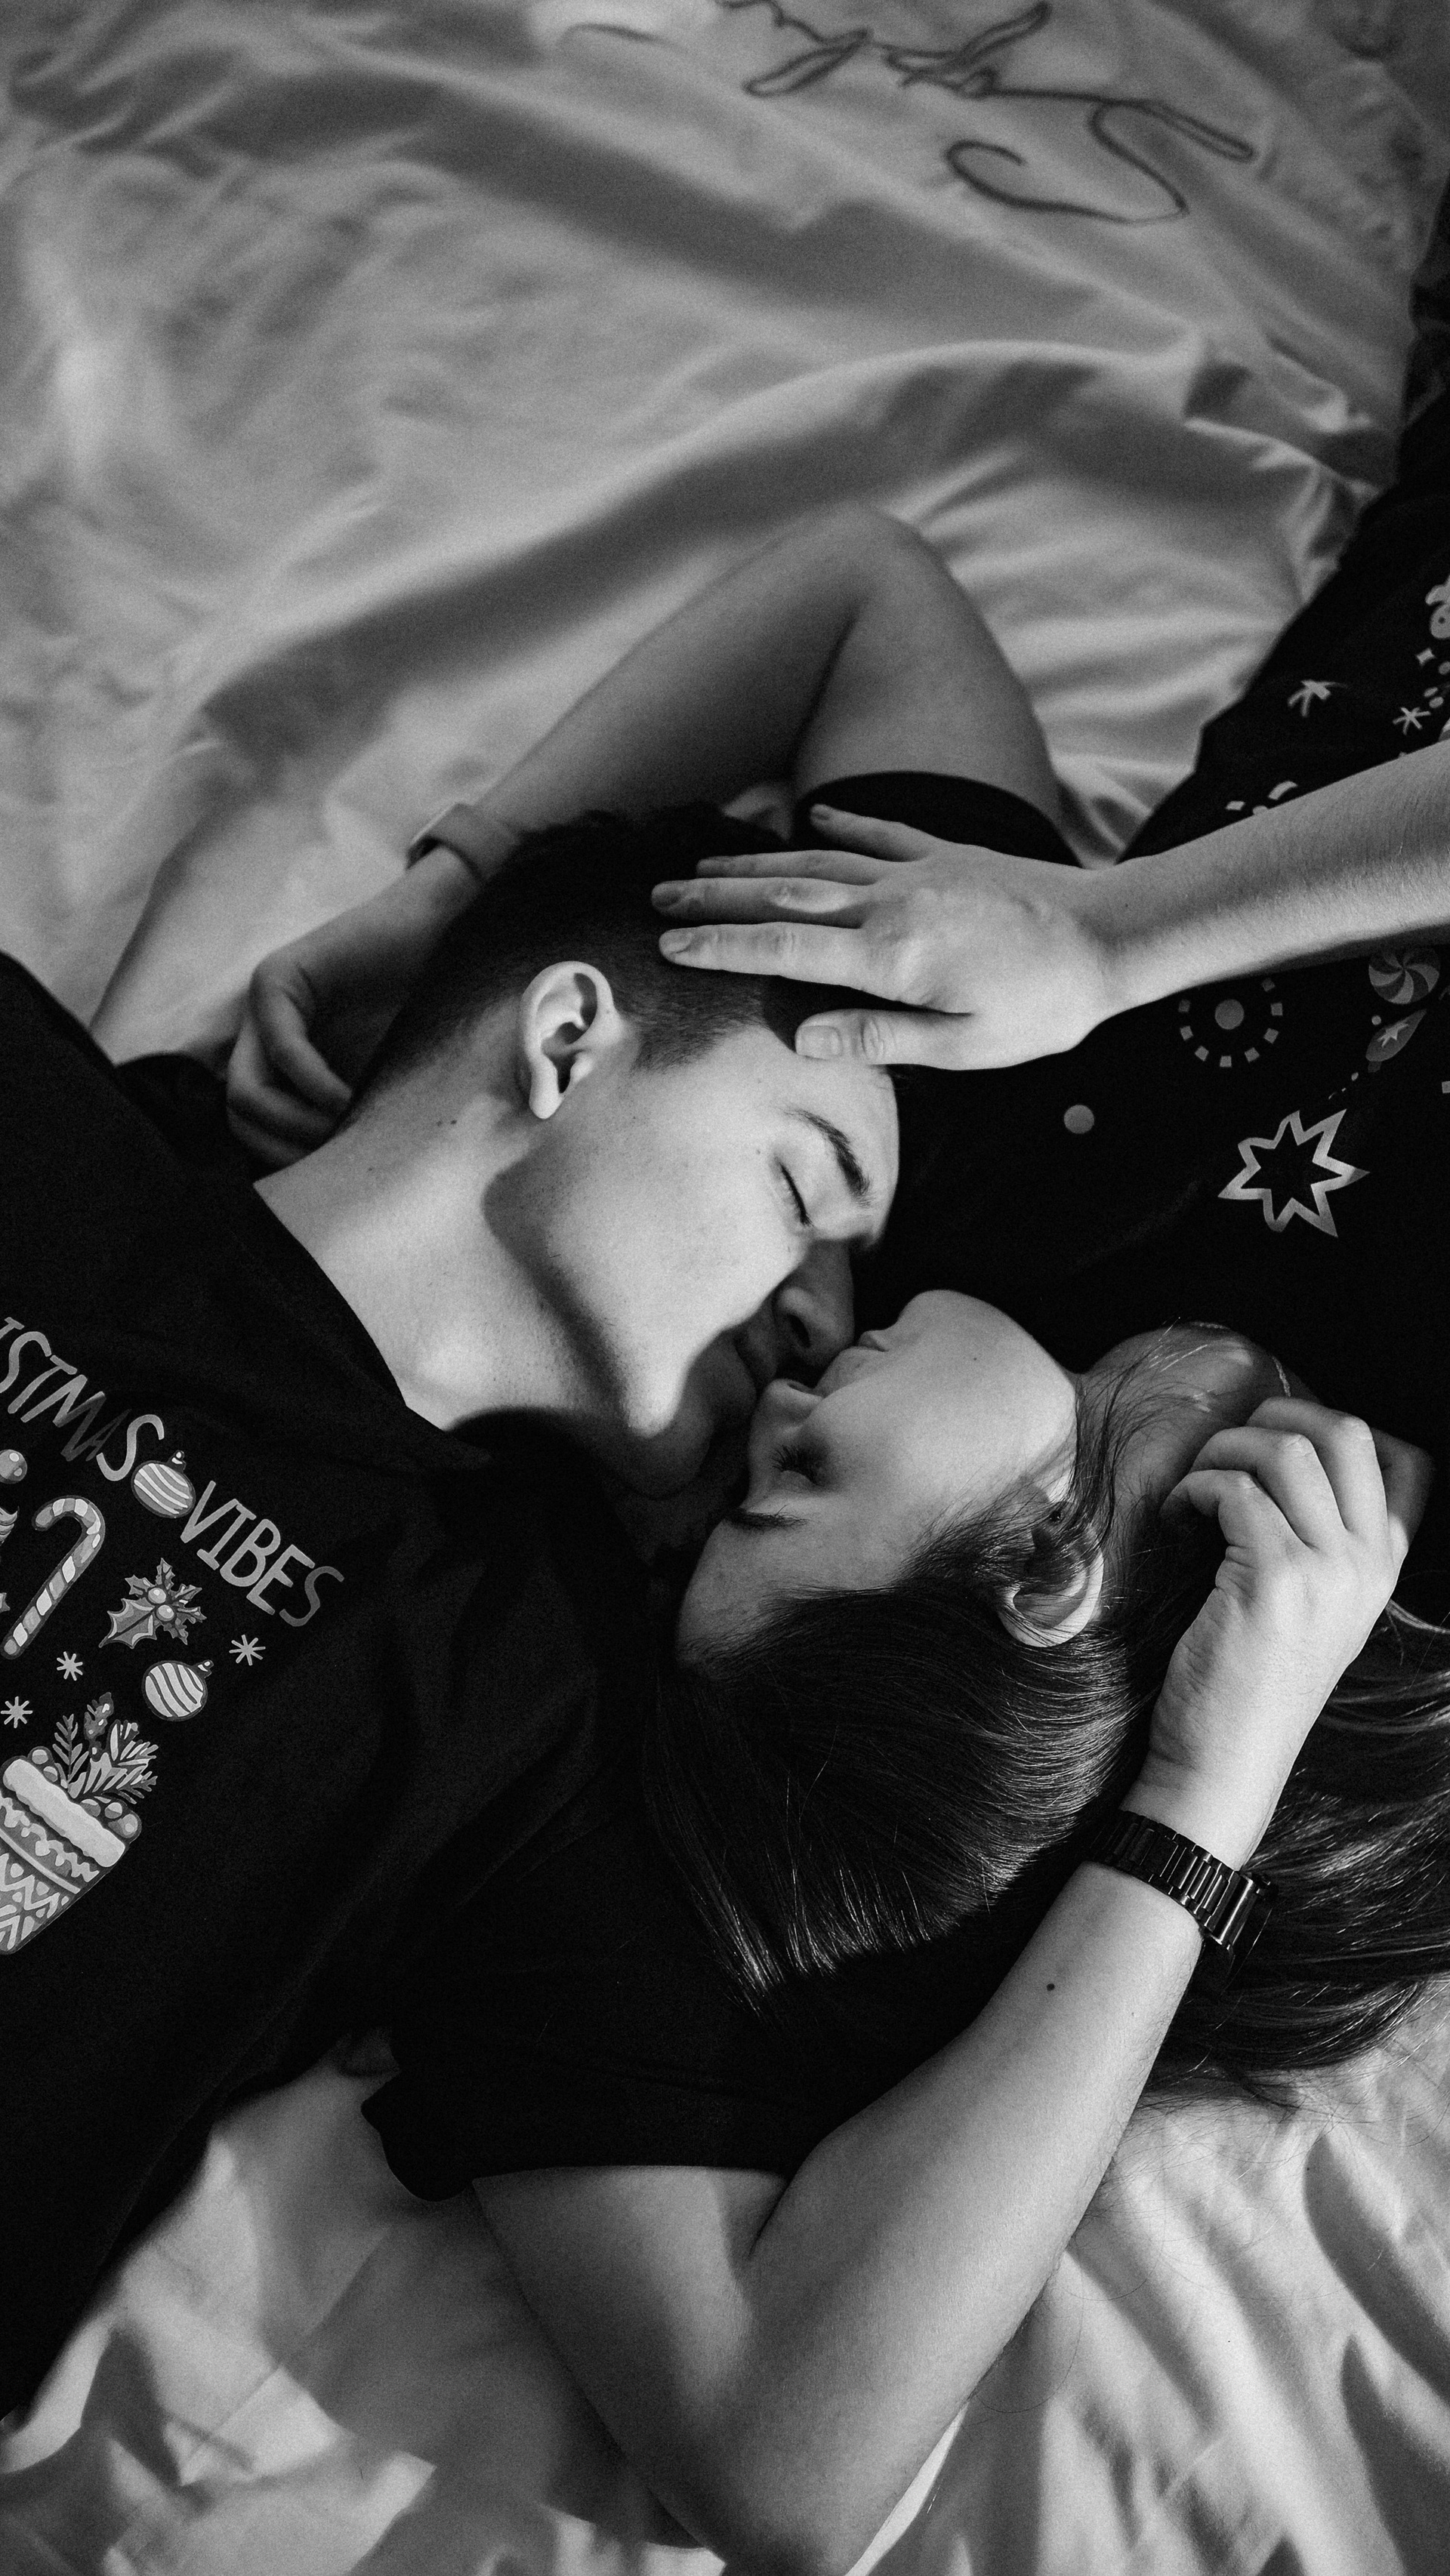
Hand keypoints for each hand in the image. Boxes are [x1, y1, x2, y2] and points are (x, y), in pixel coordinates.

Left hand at [225, 847, 478, 1166]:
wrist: (445, 937)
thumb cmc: (428, 1016)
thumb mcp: (382, 1087)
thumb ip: (348, 1124)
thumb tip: (325, 1198)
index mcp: (278, 1067)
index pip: (251, 1133)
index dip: (286, 1163)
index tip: (332, 1179)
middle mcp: (258, 1038)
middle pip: (238, 1119)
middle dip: (285, 1151)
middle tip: (334, 1160)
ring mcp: (261, 1008)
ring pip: (243, 1093)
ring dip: (296, 1125)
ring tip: (344, 1128)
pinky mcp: (277, 979)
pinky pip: (282, 1050)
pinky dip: (313, 1085)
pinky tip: (347, 1099)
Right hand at [652, 805, 1114, 1069]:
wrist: (1115, 936)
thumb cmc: (1043, 1007)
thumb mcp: (966, 1046)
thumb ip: (883, 1038)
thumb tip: (803, 1034)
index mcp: (890, 957)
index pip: (785, 951)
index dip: (723, 947)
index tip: (669, 945)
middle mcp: (892, 903)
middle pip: (784, 897)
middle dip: (715, 897)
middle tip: (656, 899)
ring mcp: (918, 871)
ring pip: (818, 863)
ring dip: (756, 863)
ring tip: (703, 864)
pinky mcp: (948, 854)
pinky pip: (880, 833)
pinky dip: (840, 825)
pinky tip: (808, 818)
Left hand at [1128, 1401, 1431, 1865]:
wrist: (1224, 1763)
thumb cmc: (1251, 1682)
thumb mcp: (1315, 1609)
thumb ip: (1321, 1544)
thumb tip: (1277, 1453)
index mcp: (1384, 1568)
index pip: (1406, 1461)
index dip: (1335, 1427)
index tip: (1278, 1447)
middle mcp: (1368, 1563)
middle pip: (1347, 1431)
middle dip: (1276, 1417)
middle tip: (1226, 1452)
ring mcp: (1327, 1569)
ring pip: (1284, 1448)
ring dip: (1222, 1451)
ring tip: (1194, 1491)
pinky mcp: (1273, 1578)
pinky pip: (1230, 1487)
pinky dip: (1193, 1488)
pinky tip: (1177, 1519)